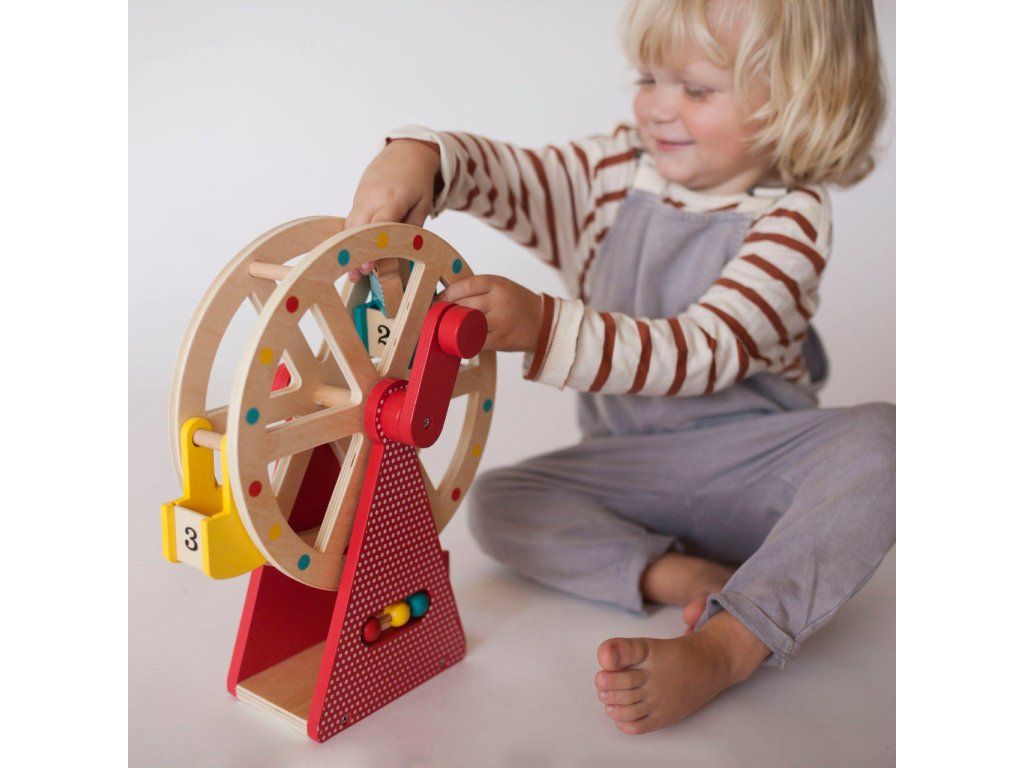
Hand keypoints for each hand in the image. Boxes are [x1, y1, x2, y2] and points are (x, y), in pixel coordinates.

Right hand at [344, 138, 439, 281]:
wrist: (406, 152)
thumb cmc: (418, 181)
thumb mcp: (423, 205)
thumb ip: (411, 229)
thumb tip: (401, 255)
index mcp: (391, 198)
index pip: (378, 226)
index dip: (372, 247)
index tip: (368, 266)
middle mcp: (371, 197)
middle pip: (357, 229)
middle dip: (355, 253)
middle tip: (356, 277)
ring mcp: (361, 197)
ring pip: (350, 226)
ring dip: (349, 248)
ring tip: (353, 273)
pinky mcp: (357, 199)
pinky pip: (351, 221)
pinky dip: (351, 238)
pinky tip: (352, 255)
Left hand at [438, 275, 542, 352]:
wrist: (543, 323)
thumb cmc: (516, 304)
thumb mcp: (501, 287)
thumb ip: (479, 289)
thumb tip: (446, 296)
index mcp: (497, 283)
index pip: (464, 286)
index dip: (447, 294)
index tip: (438, 300)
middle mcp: (499, 300)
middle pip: (463, 305)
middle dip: (448, 311)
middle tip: (438, 316)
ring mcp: (500, 321)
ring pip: (467, 323)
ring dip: (454, 327)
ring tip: (446, 328)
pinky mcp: (501, 339)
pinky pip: (475, 341)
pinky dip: (464, 342)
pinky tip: (459, 341)